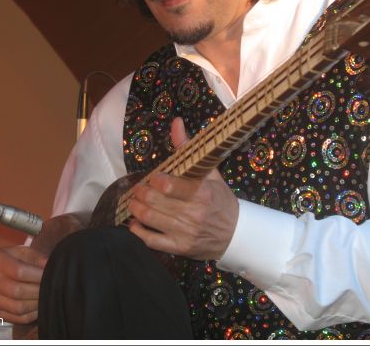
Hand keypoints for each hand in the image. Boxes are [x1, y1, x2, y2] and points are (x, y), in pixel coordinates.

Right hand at [0, 245, 46, 323]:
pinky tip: (39, 307)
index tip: (51, 274)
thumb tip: (51, 268)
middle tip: (52, 287)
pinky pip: (16, 318)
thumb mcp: (21, 252)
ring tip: (47, 297)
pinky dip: (31, 315)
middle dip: (39, 290)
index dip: (38, 275)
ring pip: (18, 308)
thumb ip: (36, 258)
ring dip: (36, 304)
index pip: (19, 272)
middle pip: (18, 291)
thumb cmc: (9, 259)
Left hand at [128, 117, 238, 259]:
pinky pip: (152, 241)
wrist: (236, 233)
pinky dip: (139, 232)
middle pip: (156, 202)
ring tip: (134, 202)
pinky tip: (134, 223)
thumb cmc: (220, 199)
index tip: (152, 177)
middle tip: (137, 189)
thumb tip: (175, 122)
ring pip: (151, 219)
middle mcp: (193, 214)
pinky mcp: (180, 248)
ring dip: (136, 209)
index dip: (155, 180)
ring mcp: (185, 233)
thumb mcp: (210, 172)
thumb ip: (189, 148)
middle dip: (141, 193)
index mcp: (202, 193)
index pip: (170, 186)